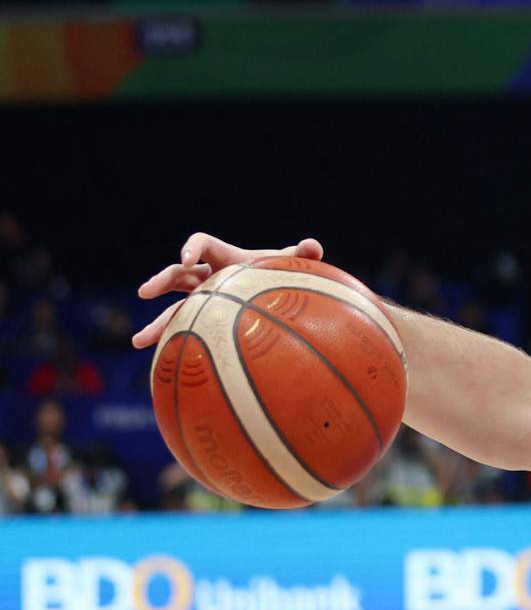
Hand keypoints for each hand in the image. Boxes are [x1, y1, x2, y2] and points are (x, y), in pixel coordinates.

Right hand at [133, 233, 324, 348]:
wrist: (278, 294)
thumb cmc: (282, 276)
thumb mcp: (291, 267)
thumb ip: (303, 255)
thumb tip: (312, 244)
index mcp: (225, 258)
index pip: (203, 244)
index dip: (191, 248)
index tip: (187, 259)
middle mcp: (207, 278)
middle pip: (176, 275)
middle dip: (160, 282)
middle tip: (145, 292)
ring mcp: (203, 301)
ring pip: (172, 310)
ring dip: (155, 324)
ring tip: (138, 341)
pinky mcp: (205, 322)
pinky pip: (186, 334)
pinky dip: (175, 347)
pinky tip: (164, 366)